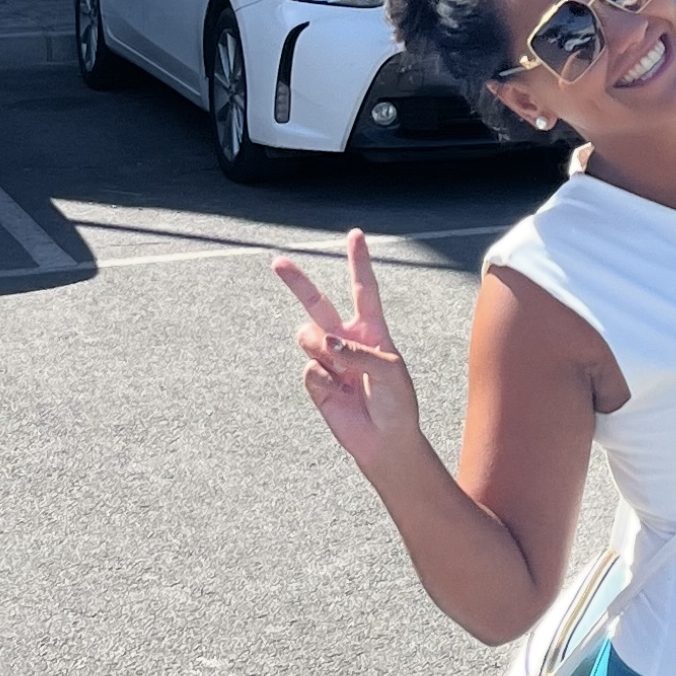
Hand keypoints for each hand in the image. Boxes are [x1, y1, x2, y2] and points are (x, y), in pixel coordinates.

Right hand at [273, 229, 420, 479]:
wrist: (384, 440)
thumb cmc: (397, 403)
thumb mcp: (389, 372)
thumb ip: (360, 352)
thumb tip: (326, 341)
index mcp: (372, 330)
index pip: (363, 290)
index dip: (359, 262)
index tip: (355, 235)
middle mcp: (347, 339)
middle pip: (317, 303)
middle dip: (297, 282)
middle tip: (278, 261)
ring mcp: (329, 359)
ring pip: (308, 337)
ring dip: (321, 349)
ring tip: (342, 371)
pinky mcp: (316, 381)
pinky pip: (310, 368)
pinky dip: (325, 381)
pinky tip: (341, 394)